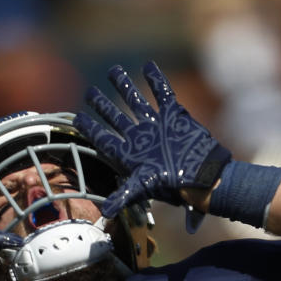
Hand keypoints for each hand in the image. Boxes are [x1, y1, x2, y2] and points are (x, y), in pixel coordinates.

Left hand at [72, 61, 231, 221]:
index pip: (103, 138)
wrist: (202, 174)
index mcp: (129, 153)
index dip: (90, 128)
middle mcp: (140, 137)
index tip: (78, 117)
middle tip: (89, 92)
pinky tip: (148, 66)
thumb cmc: (173, 183)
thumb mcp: (143, 187)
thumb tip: (106, 214)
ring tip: (113, 71)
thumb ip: (123, 196)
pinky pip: (163, 94)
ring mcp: (156, 125)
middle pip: (116, 117)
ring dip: (124, 86)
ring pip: (136, 101)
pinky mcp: (174, 115)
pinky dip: (157, 80)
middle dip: (102, 105)